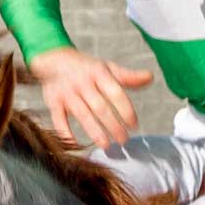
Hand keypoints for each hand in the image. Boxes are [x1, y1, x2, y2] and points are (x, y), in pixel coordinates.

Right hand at [29, 46, 152, 148]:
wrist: (53, 59)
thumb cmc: (87, 69)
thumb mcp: (107, 68)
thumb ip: (128, 77)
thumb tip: (150, 77)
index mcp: (99, 73)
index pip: (115, 93)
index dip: (126, 109)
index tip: (134, 125)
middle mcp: (83, 82)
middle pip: (100, 107)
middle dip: (113, 125)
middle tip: (123, 140)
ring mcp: (67, 92)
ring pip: (82, 115)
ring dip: (94, 131)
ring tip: (106, 145)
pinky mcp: (53, 102)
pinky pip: (59, 119)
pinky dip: (66, 133)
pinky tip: (77, 145)